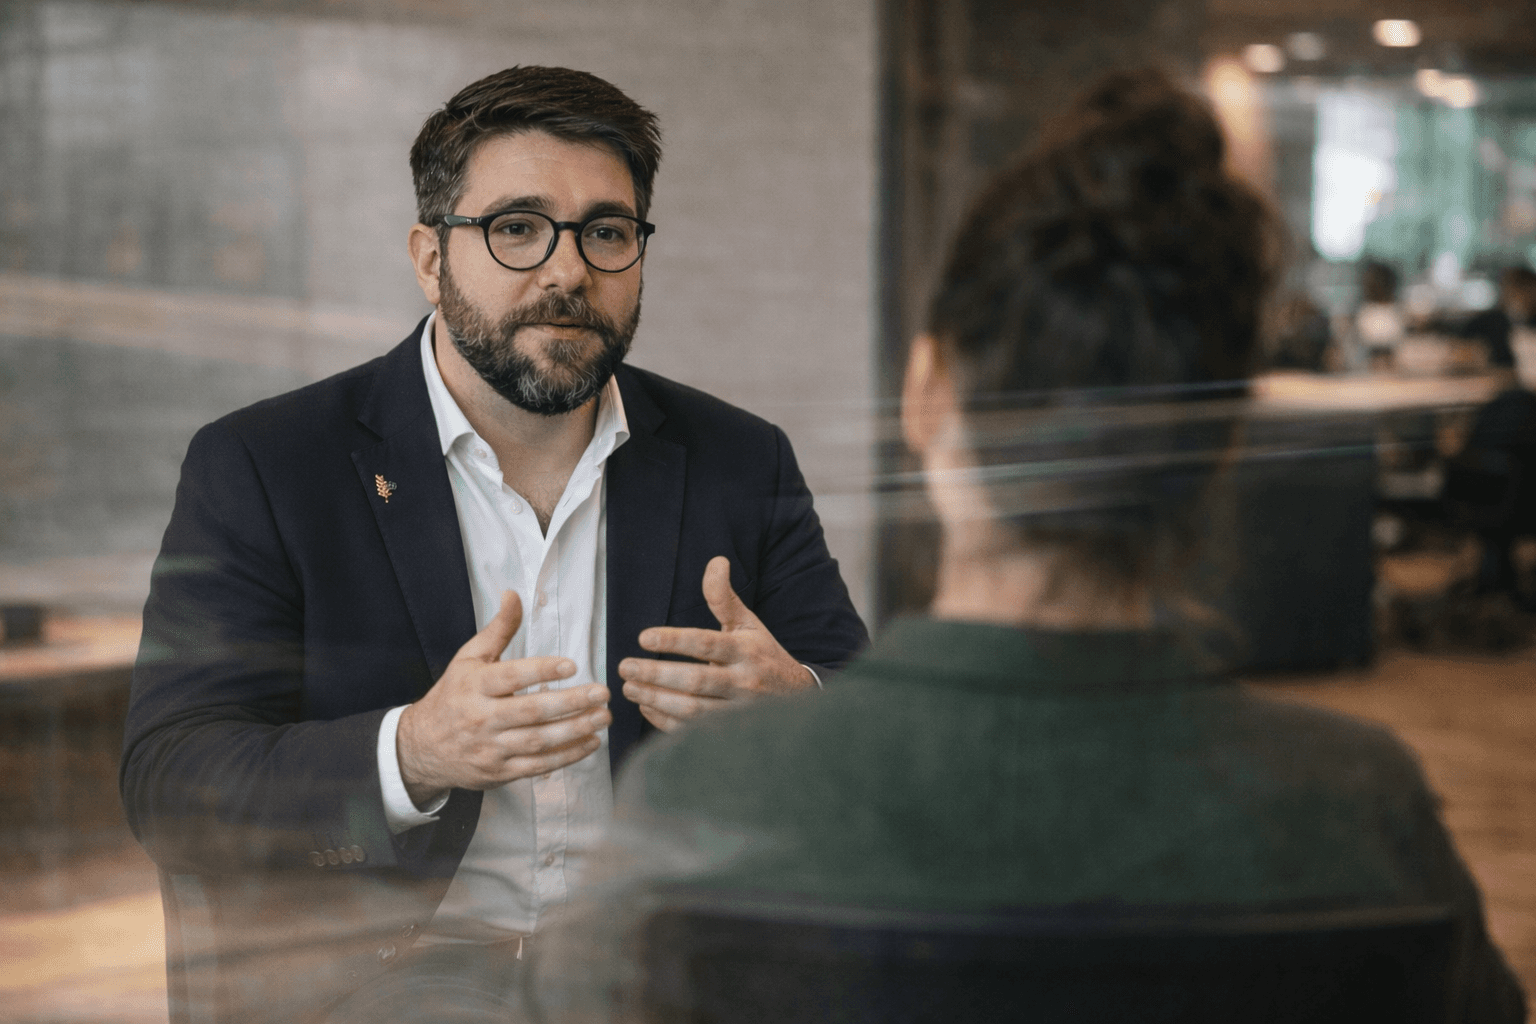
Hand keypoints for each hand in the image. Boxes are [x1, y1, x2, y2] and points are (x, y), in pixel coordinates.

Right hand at [397, 591, 610, 807]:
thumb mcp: (468, 659)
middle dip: (570, 703)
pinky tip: (591, 742)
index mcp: (473, 686)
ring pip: (538, 741)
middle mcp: (481, 718)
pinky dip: (567, 756)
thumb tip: (513, 594)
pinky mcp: (500, 772)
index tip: (571, 666)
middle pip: (530, 711)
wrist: (422, 747)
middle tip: (602, 693)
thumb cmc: (453, 696)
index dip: (541, 671)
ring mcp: (491, 748)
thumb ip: (497, 630)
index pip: (510, 677)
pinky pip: (538, 765)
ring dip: (575, 730)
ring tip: (603, 717)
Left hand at [618, 556, 815, 730]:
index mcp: (746, 650)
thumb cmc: (763, 655)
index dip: (674, 641)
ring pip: (692, 710)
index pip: (706, 644)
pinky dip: (665, 721)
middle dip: (656, 675)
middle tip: (625, 666)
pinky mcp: (730, 732)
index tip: (643, 637)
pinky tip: (645, 707)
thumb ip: (724, 597)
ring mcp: (737, 711)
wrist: (797, 697)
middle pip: (696, 680)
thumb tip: (716, 561)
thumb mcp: (748, 623)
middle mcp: (743, 682)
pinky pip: (693, 731)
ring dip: (656, 699)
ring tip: (629, 687)